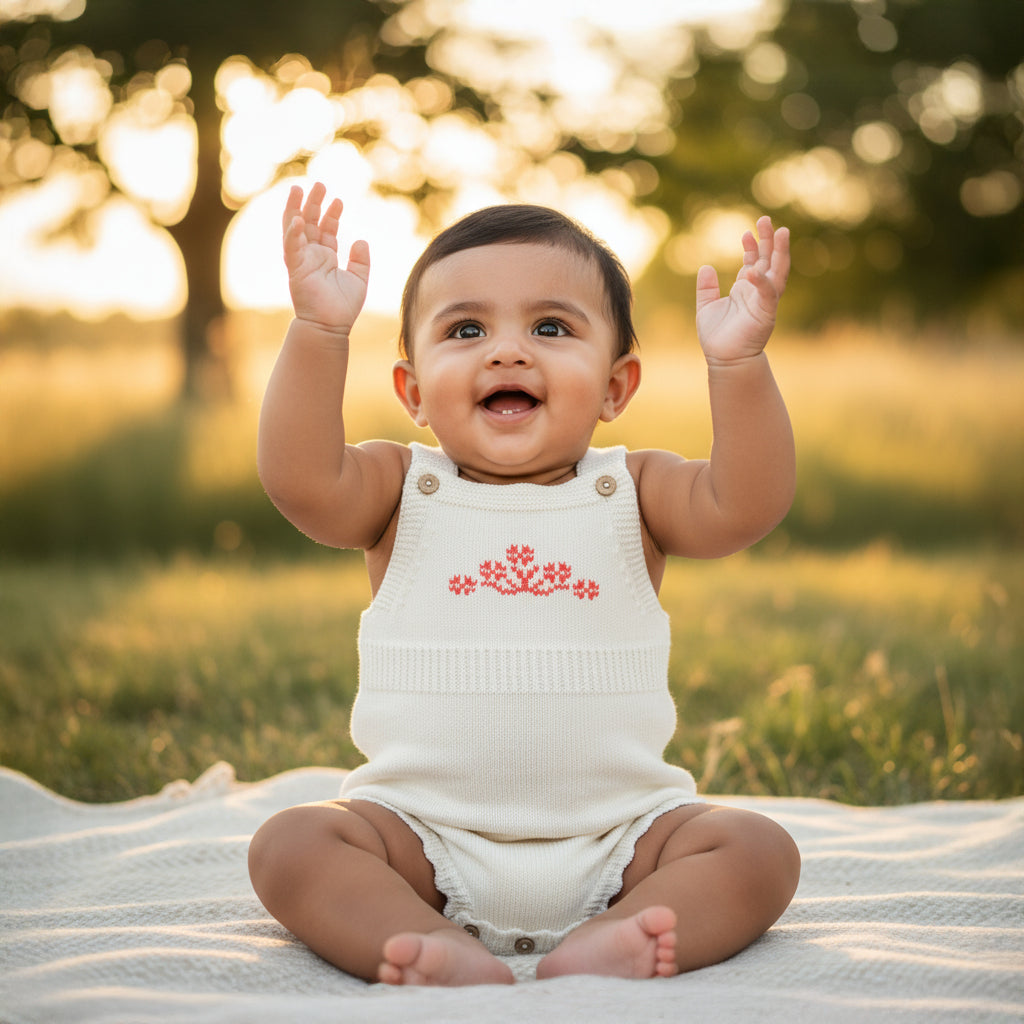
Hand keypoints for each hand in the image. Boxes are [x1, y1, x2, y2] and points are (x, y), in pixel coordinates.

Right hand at [283, 182, 369, 336]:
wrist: (331, 327)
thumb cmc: (343, 307)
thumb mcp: (359, 279)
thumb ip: (361, 260)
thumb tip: (361, 240)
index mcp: (325, 257)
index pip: (326, 229)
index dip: (331, 214)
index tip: (338, 200)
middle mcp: (311, 256)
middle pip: (310, 223)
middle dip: (313, 203)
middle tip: (319, 184)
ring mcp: (301, 261)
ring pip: (295, 229)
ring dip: (295, 209)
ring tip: (298, 189)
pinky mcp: (295, 269)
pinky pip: (291, 248)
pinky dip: (293, 233)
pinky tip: (297, 219)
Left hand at [695, 216, 789, 364]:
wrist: (724, 360)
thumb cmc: (717, 337)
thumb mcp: (706, 306)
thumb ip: (706, 288)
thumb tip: (705, 267)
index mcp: (745, 289)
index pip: (753, 262)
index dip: (751, 246)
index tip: (746, 232)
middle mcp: (758, 292)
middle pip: (769, 261)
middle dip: (769, 241)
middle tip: (765, 220)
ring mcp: (764, 301)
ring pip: (777, 272)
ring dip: (779, 252)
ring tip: (780, 231)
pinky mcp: (766, 313)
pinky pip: (767, 294)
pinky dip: (761, 282)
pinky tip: (752, 271)